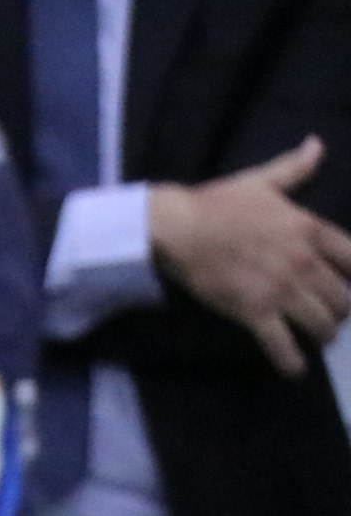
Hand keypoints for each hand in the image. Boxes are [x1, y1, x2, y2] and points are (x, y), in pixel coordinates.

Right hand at [149, 137, 350, 376]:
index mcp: (310, 229)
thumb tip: (316, 144)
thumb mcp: (262, 181)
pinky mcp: (254, 312)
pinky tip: (295, 370)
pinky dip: (292, 362)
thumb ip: (294, 168)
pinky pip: (282, 344)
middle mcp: (303, 262)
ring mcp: (280, 290)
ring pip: (320, 322)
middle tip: (329, 318)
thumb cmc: (219, 203)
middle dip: (339, 311)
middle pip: (341, 297)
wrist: (182, 228)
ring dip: (322, 336)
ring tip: (316, 341)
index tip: (347, 287)